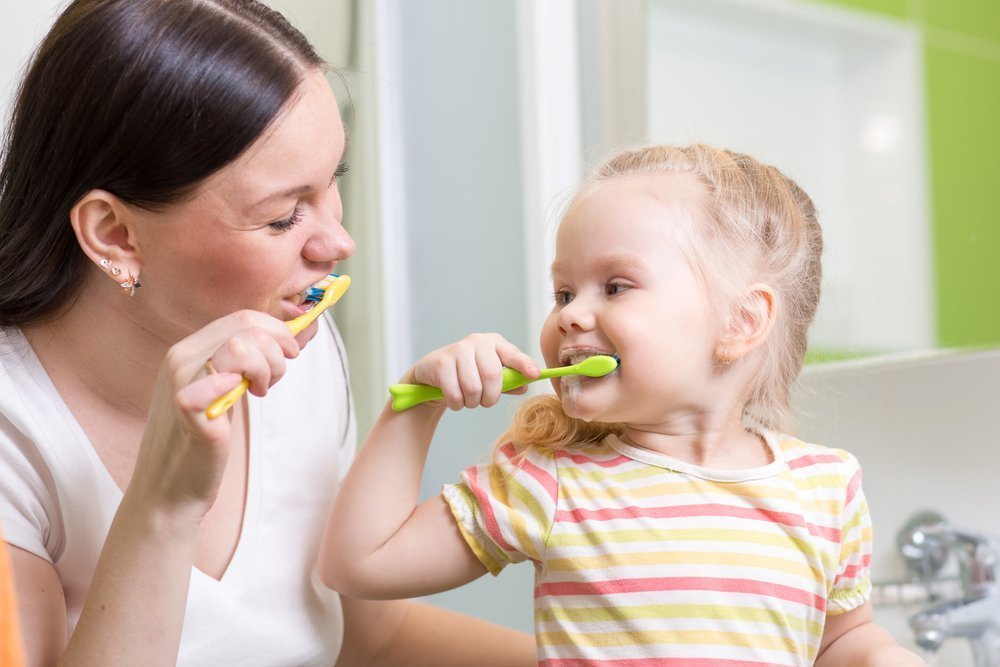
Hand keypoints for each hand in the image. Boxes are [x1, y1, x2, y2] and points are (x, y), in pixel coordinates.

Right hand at [128, 310, 300, 518]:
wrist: (169, 490)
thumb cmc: (201, 440)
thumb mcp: (221, 390)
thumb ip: (241, 363)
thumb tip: (287, 338)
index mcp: (188, 349)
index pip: (243, 317)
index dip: (278, 331)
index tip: (291, 353)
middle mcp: (180, 358)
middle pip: (247, 325)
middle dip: (277, 349)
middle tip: (275, 380)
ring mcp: (182, 382)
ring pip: (242, 345)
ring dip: (268, 366)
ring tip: (261, 390)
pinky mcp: (188, 409)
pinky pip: (222, 379)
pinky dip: (244, 383)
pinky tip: (248, 398)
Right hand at [399, 333, 538, 410]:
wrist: (433, 373)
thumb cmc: (468, 374)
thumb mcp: (490, 376)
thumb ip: (510, 381)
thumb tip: (525, 386)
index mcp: (494, 343)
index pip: (513, 354)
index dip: (524, 365)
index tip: (535, 374)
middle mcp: (477, 341)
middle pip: (492, 375)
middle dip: (490, 397)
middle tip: (485, 402)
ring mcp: (458, 350)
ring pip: (473, 387)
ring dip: (472, 402)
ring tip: (468, 400)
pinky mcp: (441, 363)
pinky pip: (455, 393)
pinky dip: (457, 403)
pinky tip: (455, 399)